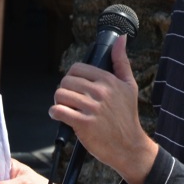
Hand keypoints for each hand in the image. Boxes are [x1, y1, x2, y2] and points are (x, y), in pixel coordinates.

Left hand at [50, 35, 158, 183]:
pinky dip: (55, 113)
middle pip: (66, 81)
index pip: (78, 68)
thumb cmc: (127, 116)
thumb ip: (122, 61)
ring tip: (64, 107)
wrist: (129, 146)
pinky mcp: (83, 124)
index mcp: (108, 80)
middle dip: (64, 90)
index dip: (72, 76)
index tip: (74, 86)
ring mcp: (92, 108)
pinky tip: (60, 116)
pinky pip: (59, 111)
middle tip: (69, 99)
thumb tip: (121, 38)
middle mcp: (100, 92)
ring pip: (60, 95)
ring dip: (58, 102)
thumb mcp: (129, 86)